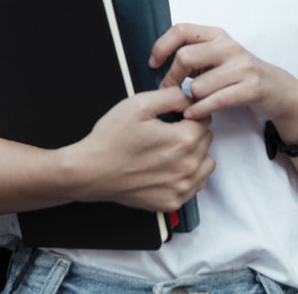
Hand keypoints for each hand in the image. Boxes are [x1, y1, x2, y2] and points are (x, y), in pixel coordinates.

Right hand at [70, 86, 213, 212]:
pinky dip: (188, 176)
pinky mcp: (172, 202)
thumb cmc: (111, 138)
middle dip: (192, 132)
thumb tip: (192, 96)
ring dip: (195, 154)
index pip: (205, 119)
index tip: (176, 116)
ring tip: (171, 150)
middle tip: (168, 131)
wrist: (90, 171)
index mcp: (183, 140)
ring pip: (206, 163)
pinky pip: (195, 185)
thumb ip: (172, 95)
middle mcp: (187, 166)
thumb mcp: (139, 104)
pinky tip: (168, 168)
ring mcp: (180, 188)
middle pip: (207, 140)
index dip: (190, 113)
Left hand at [150, 23, 297, 137]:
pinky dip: (199, 110)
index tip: (153, 63)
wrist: (277, 89)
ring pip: (198, 85)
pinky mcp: (251, 87)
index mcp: (218, 35)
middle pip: (185, 57)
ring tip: (190, 104)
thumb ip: (194, 54)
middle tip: (169, 91)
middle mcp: (229, 47)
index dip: (162, 45)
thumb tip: (159, 61)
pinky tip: (194, 114)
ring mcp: (242, 66)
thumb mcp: (217, 57)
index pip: (182, 29)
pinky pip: (215, 101)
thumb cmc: (239, 75)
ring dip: (189, 99)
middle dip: (172, 78)